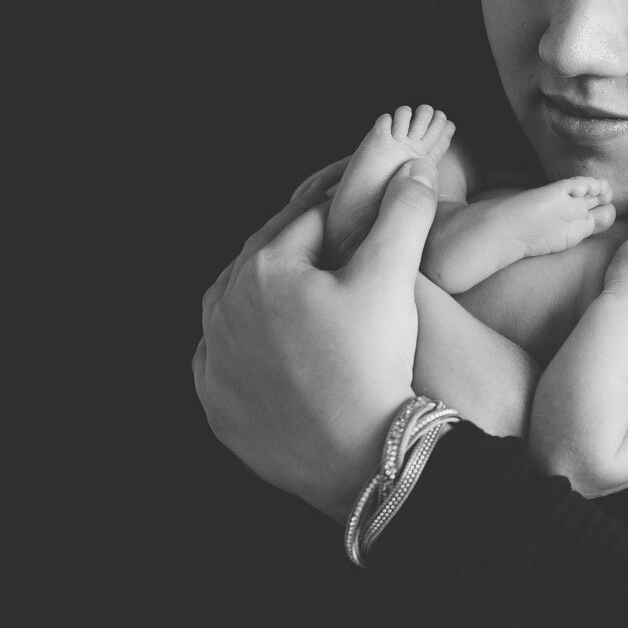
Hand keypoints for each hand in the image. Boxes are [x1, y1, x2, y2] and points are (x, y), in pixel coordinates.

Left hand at [192, 156, 441, 521]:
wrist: (364, 458)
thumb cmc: (375, 364)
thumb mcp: (394, 277)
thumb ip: (403, 213)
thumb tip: (412, 169)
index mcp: (263, 268)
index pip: (309, 221)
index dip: (346, 214)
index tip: (369, 219)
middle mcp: (224, 309)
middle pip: (268, 259)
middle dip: (303, 249)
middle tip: (344, 253)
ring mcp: (215, 360)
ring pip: (239, 307)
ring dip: (269, 294)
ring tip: (310, 298)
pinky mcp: (217, 404)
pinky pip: (224, 360)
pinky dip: (246, 347)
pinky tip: (273, 349)